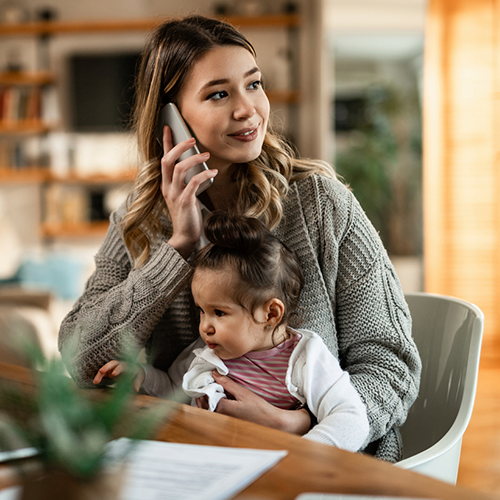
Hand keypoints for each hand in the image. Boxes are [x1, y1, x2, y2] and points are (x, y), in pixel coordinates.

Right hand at [93, 360, 144, 391]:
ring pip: (106, 368)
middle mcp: (119, 365)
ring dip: (100, 374)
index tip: (113, 374)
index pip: (121, 366)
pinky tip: (96, 382)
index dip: (117, 370)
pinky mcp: (109, 371)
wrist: (135, 370)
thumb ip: (137, 383)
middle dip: (106, 367)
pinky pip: (103, 373)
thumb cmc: (137, 374)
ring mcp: (113, 367)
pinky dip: (99, 376)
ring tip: (95, 382)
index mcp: (127, 366)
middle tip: (101, 372)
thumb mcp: (139, 378)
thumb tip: (136, 390)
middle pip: (111, 364)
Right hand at [159, 126, 216, 258]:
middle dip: (179, 146)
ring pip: (179, 169)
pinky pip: (192, 183)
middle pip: (167, 160)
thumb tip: (197, 166)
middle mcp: (167, 188)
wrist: (185, 236)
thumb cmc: (188, 215)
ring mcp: (174, 195)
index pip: (163, 159)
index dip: (165, 143)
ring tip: (206, 154)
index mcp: (166, 185)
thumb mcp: (185, 195)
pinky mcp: (184, 202)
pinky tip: (213, 172)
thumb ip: (187, 182)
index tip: (168, 128)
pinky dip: (204, 174)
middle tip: (191, 139)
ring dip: (194, 159)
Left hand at [208, 371, 310, 435]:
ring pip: (207, 409)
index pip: (206, 394)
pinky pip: (213, 413)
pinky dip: (213, 404)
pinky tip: (221, 398)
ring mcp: (222, 422)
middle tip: (211, 381)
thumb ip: (227, 383)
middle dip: (204, 391)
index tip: (209, 376)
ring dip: (208, 398)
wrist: (270, 422)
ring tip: (217, 388)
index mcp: (222, 409)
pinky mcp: (225, 423)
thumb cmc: (259, 409)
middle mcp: (219, 418)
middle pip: (203, 403)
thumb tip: (215, 374)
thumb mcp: (243, 392)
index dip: (206, 384)